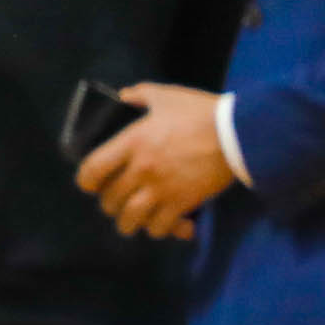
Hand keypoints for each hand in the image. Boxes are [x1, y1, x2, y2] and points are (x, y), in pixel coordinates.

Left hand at [79, 81, 239, 240]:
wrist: (237, 133)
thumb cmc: (201, 112)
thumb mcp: (167, 96)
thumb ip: (140, 94)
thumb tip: (124, 96)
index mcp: (132, 143)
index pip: (92, 170)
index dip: (87, 181)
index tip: (92, 184)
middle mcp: (141, 170)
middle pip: (110, 201)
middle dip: (111, 205)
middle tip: (118, 203)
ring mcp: (162, 189)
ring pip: (131, 220)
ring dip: (130, 223)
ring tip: (135, 221)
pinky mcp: (183, 203)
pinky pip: (161, 227)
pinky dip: (161, 229)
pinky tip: (167, 225)